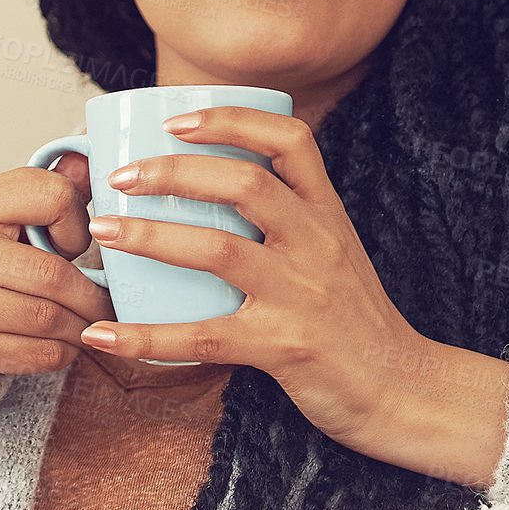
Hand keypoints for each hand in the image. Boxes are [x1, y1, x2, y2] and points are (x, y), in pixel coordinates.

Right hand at [0, 153, 117, 385]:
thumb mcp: (6, 211)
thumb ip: (50, 189)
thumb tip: (90, 161)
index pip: (51, 197)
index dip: (79, 225)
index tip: (78, 244)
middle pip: (50, 273)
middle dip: (91, 295)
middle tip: (108, 305)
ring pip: (42, 318)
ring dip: (79, 328)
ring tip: (90, 327)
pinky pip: (27, 354)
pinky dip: (59, 354)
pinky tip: (64, 346)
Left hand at [76, 106, 425, 453]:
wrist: (405, 389)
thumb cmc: (359, 321)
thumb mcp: (336, 252)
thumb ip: (291, 220)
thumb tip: (216, 192)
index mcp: (328, 214)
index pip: (290, 140)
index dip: (230, 120)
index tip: (175, 121)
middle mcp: (317, 243)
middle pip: (243, 183)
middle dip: (172, 172)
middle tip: (120, 178)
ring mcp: (301, 294)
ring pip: (217, 249)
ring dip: (149, 236)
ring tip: (103, 232)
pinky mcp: (284, 346)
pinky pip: (202, 338)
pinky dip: (145, 338)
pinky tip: (103, 337)